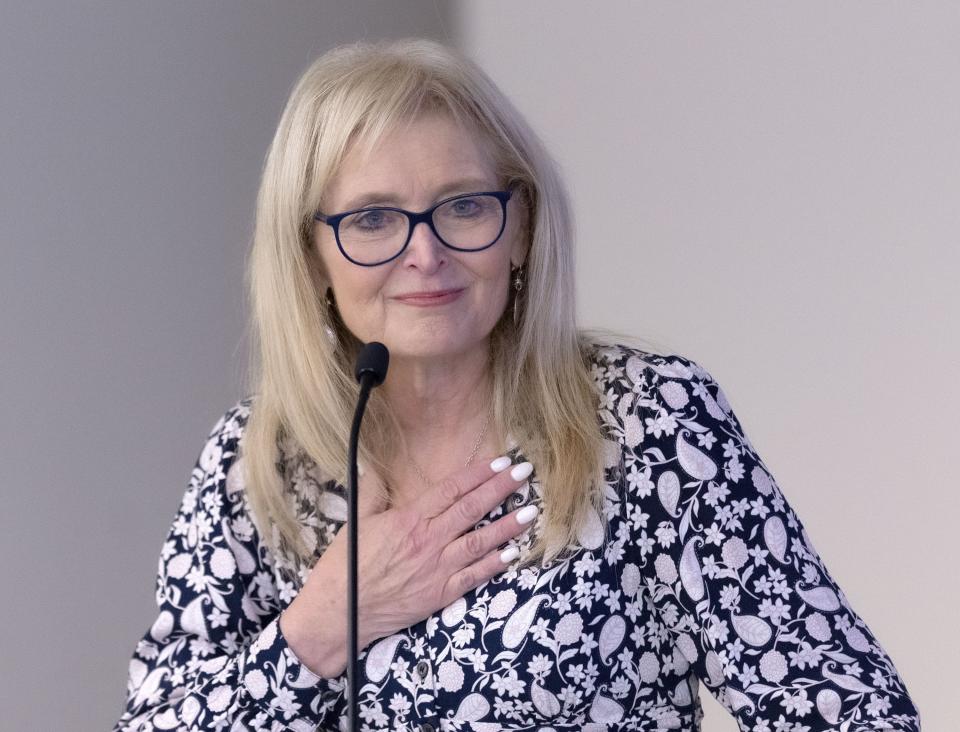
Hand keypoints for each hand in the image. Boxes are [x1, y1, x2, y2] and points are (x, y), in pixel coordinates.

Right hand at [279, 455, 537, 676]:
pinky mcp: (440, 594)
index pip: (451, 490)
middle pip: (472, 510)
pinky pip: (474, 576)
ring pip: (480, 542)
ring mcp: (437, 569)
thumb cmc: (345, 565)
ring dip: (508, 526)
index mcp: (408, 519)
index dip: (477, 474)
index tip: (499, 461)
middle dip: (500, 490)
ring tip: (531, 511)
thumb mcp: (356, 520)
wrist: (339, 612)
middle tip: (524, 474)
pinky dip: (495, 564)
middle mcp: (428, 541)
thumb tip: (378, 468)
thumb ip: (373, 492)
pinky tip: (513, 552)